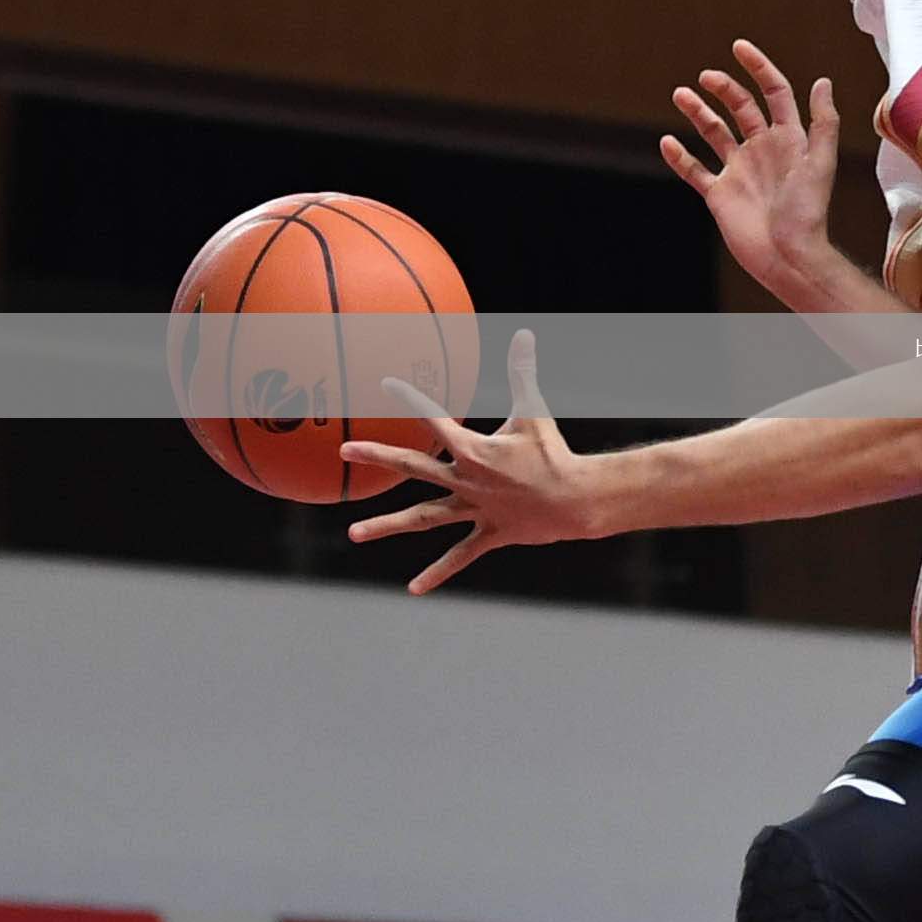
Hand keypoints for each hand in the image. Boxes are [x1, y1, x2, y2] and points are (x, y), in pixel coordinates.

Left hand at [343, 333, 602, 595]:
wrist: (577, 499)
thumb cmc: (554, 451)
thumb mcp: (535, 410)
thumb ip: (523, 372)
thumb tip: (524, 332)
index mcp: (474, 450)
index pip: (436, 420)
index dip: (411, 400)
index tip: (386, 385)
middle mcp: (466, 480)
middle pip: (413, 466)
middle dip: (378, 455)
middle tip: (344, 448)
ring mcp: (474, 510)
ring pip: (424, 518)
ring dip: (387, 525)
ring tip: (353, 533)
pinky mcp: (488, 533)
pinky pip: (458, 555)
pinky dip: (437, 572)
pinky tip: (412, 589)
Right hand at [661, 43, 843, 303]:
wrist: (788, 255)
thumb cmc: (808, 212)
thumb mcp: (820, 162)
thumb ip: (822, 122)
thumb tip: (822, 81)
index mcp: (788, 139)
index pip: (774, 93)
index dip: (759, 68)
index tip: (739, 47)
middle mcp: (762, 150)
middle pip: (740, 108)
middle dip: (723, 87)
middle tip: (705, 76)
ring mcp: (739, 171)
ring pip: (714, 132)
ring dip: (697, 113)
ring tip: (680, 94)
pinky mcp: (720, 193)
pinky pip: (695, 170)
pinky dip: (680, 156)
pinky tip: (667, 141)